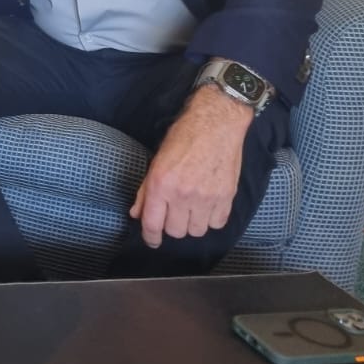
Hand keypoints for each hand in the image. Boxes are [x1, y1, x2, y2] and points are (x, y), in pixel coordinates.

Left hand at [129, 84, 253, 246]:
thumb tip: (137, 213)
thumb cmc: (184, 136)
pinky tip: (208, 206)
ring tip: (192, 208)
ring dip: (192, 223)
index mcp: (161, 184)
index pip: (152, 224)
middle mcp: (182, 194)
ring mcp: (206, 198)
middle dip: (172, 225)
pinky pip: (217, 223)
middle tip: (173, 213)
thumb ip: (145, 190)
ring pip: (197, 231)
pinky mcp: (226, 197)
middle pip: (175, 231)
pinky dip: (212, 219)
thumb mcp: (157, 160)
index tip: (152, 240)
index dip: (150, 237)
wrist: (216, 123)